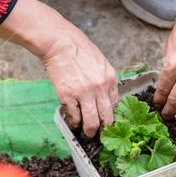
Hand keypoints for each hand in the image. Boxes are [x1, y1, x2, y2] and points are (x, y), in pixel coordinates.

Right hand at [0, 0, 117, 136]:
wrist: (60, 43)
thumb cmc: (78, 49)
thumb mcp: (100, 62)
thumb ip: (104, 79)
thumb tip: (104, 95)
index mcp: (110, 78)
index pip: (115, 104)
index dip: (110, 114)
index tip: (107, 119)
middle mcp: (100, 88)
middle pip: (106, 117)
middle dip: (104, 129)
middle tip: (101, 134)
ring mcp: (84, 94)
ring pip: (92, 122)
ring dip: (90, 131)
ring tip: (87, 133)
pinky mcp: (68, 96)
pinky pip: (74, 117)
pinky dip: (74, 122)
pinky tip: (73, 122)